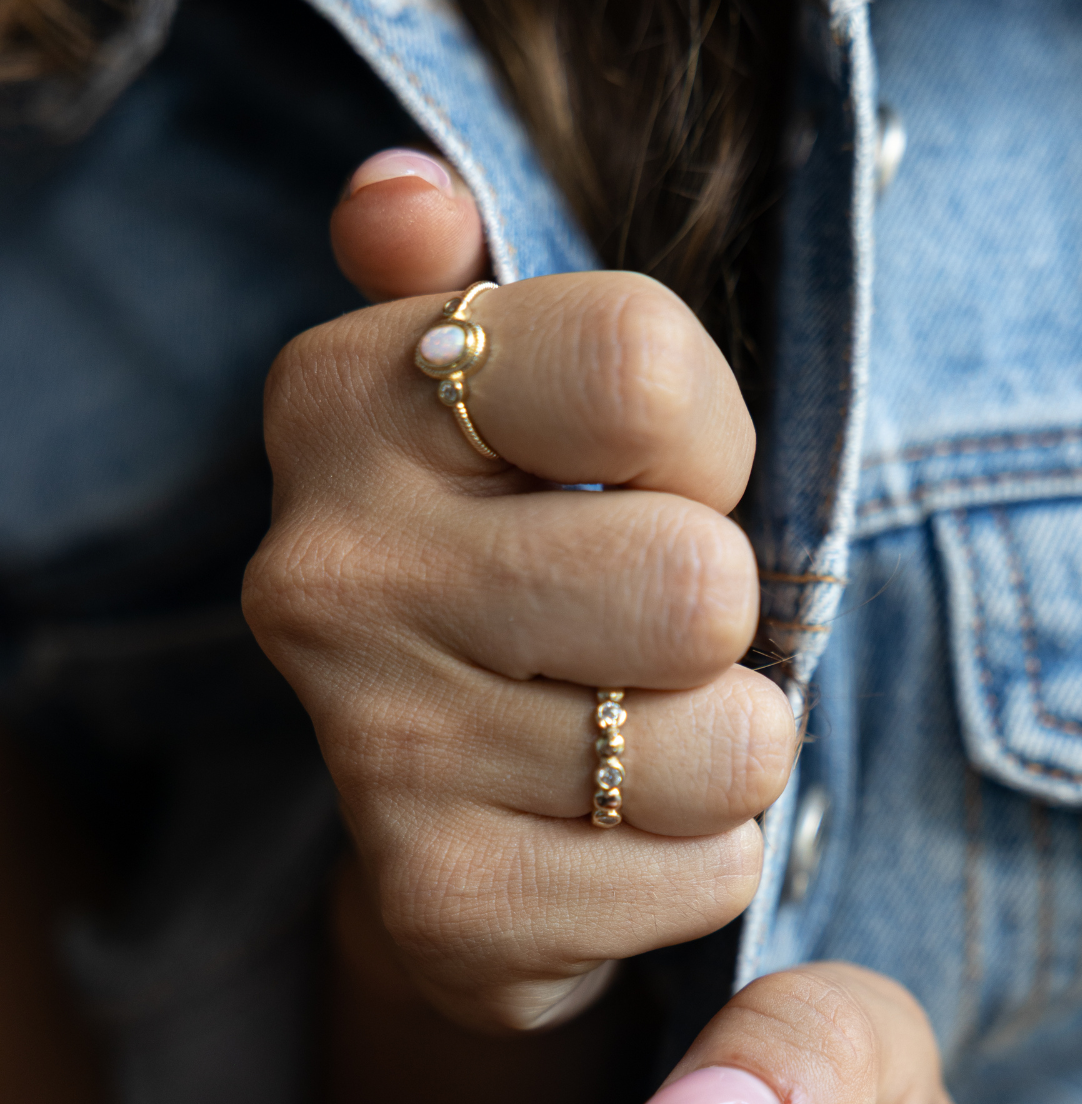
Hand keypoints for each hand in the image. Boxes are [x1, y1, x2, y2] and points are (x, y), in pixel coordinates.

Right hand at [245, 150, 796, 1033]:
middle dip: (725, 616)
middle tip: (652, 630)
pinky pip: (711, 875)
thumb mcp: (494, 392)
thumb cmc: (515, 555)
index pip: (644, 369)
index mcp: (348, 399)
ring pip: (728, 744)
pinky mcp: (447, 905)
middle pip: (698, 583)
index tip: (660, 477)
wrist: (444, 804)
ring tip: (643, 731)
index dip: (708, 438)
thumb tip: (401, 198)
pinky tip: (620, 831)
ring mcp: (378, 752)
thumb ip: (460, 273)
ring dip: (729, 744)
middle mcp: (329, 573)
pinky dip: (706, 860)